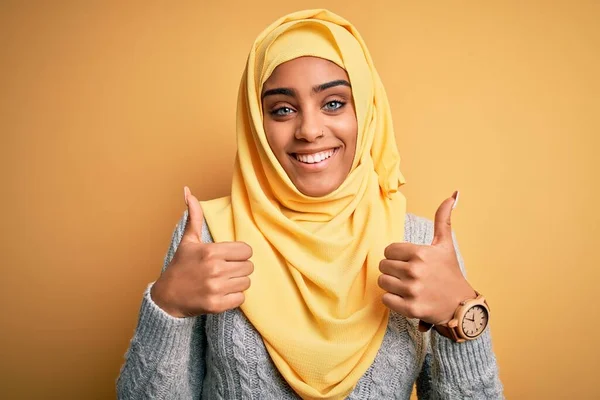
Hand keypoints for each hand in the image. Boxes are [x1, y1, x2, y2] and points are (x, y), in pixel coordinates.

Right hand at [150, 187, 252, 317]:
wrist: (167, 297)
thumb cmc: (181, 266)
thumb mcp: (188, 240)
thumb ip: (194, 216)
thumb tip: (188, 191)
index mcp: (210, 251)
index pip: (246, 250)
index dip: (240, 254)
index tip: (230, 257)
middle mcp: (214, 269)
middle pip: (249, 267)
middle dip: (240, 268)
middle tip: (226, 270)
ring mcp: (215, 288)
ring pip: (246, 282)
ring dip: (238, 283)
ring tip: (224, 281)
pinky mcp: (216, 305)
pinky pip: (241, 299)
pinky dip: (234, 297)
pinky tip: (222, 293)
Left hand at [378, 191, 475, 324]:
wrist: (461, 305)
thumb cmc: (449, 272)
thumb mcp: (446, 245)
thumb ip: (443, 219)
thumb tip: (453, 194)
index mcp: (420, 253)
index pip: (388, 250)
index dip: (396, 256)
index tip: (408, 261)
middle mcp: (415, 271)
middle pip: (383, 266)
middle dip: (393, 270)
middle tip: (407, 275)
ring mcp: (412, 290)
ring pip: (382, 282)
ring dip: (392, 285)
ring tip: (407, 286)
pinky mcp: (410, 308)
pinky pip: (385, 299)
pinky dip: (392, 299)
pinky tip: (406, 297)